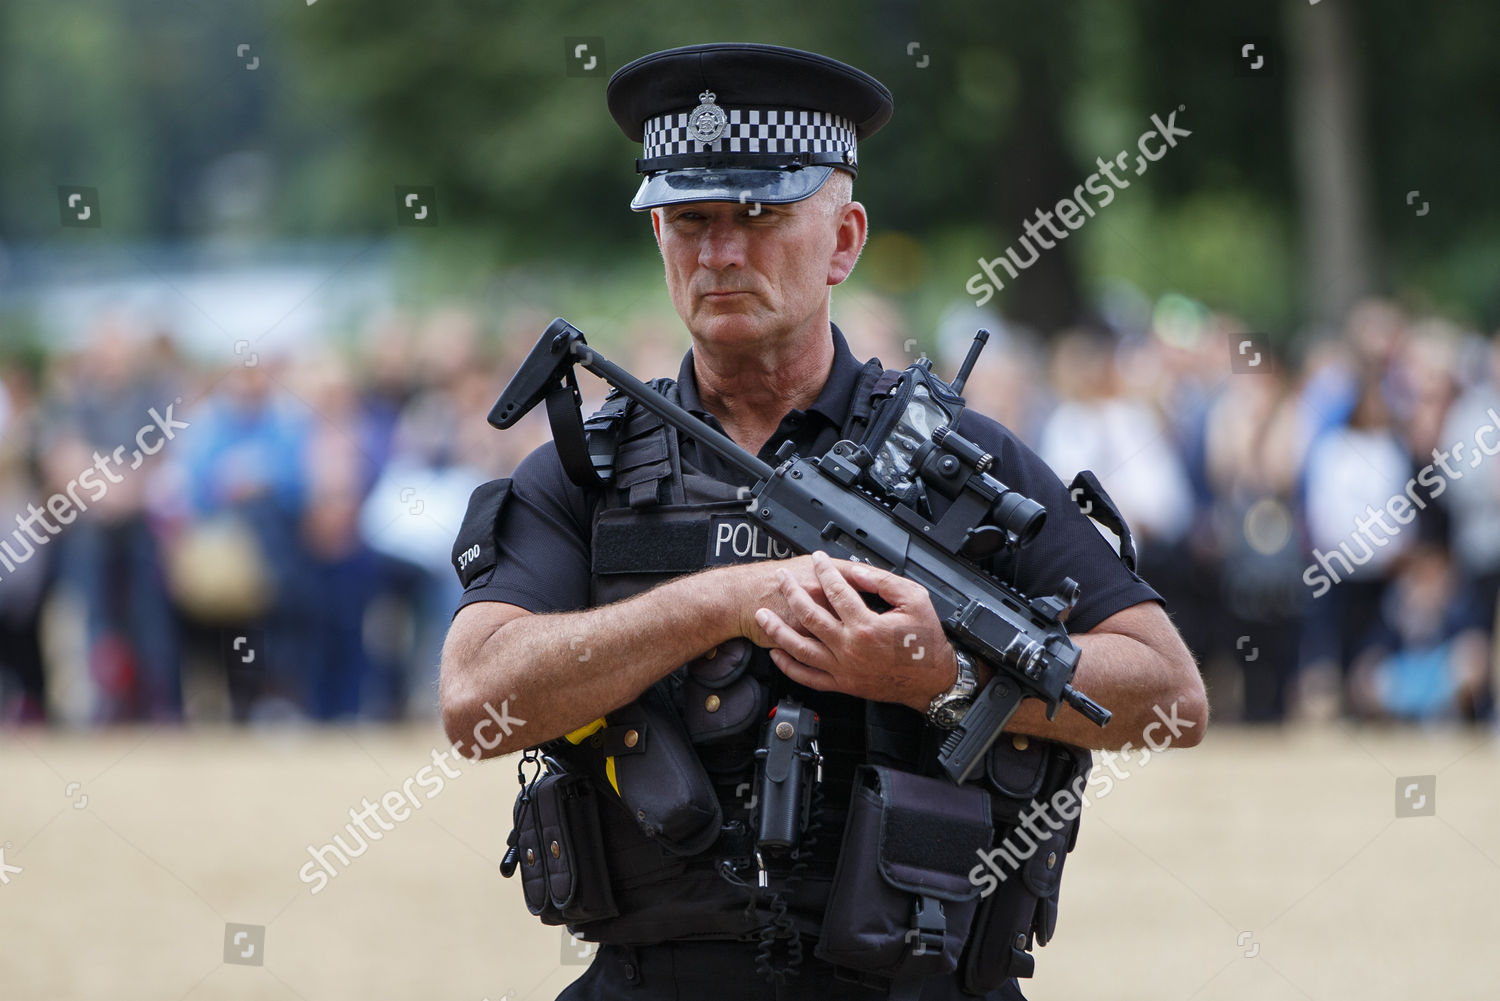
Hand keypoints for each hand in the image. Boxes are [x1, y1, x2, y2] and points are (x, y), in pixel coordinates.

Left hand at [753, 551, 956, 709]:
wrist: (931, 680)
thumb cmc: (926, 642)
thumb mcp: (915, 600)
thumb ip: (885, 583)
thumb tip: (857, 571)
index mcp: (867, 626)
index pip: (837, 591)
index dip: (825, 571)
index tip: (818, 560)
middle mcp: (850, 647)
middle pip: (810, 615)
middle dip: (792, 593)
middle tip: (782, 579)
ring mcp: (843, 668)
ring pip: (801, 648)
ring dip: (778, 630)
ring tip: (763, 616)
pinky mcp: (842, 684)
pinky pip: (808, 677)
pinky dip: (789, 666)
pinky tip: (777, 653)